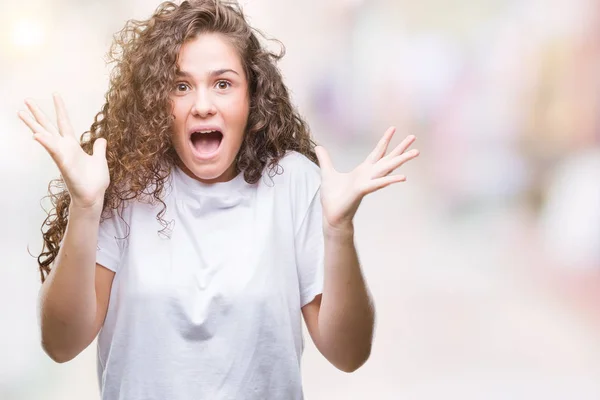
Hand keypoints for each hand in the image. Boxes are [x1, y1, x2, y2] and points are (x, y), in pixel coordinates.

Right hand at [18, 93, 109, 209]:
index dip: (60, 109)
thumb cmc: (95, 181)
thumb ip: (99, 149)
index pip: (64, 123)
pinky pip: (54, 152)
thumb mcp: (100, 160)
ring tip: (21, 113)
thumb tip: (102, 139)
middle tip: (26, 100)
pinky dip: (46, 143)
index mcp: (73, 146)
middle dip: (38, 114)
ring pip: (45, 137)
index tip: (55, 94)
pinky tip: (37, 135)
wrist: (93, 197)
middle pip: (49, 127)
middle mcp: (64, 149)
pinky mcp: (64, 165)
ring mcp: (62, 156)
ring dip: (34, 125)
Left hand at [314, 127, 418, 231]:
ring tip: (416, 152)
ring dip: (401, 160)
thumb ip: (325, 159)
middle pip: (388, 158)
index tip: (393, 128)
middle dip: (400, 147)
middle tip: (413, 137)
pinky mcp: (363, 190)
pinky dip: (390, 180)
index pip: (377, 152)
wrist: (332, 215)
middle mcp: (369, 175)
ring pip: (388, 168)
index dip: (385, 140)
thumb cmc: (332, 197)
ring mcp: (368, 182)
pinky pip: (378, 184)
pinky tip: (403, 177)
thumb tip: (318, 147)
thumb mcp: (327, 172)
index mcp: (363, 170)